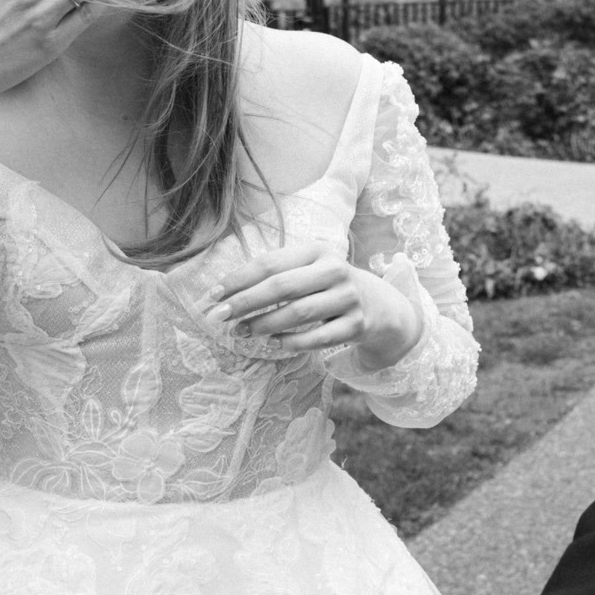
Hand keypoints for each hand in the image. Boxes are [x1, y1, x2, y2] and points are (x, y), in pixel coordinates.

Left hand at [204, 245, 421, 366]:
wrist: (382, 307)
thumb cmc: (330, 286)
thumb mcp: (310, 269)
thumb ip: (275, 275)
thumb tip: (225, 293)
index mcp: (317, 250)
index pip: (270, 263)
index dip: (238, 279)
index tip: (212, 294)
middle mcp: (335, 270)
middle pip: (281, 287)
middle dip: (244, 302)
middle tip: (217, 317)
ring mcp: (348, 298)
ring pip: (298, 313)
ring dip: (263, 324)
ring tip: (240, 332)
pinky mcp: (356, 326)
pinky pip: (317, 339)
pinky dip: (290, 342)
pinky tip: (271, 344)